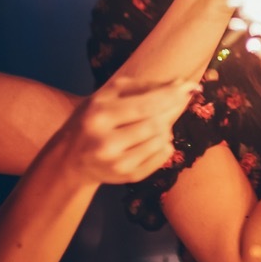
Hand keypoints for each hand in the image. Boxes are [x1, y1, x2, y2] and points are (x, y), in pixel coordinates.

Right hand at [56, 76, 197, 184]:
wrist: (70, 157)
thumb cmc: (93, 118)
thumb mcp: (108, 95)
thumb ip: (142, 87)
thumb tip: (181, 84)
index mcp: (98, 115)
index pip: (145, 105)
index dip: (171, 95)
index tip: (190, 86)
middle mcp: (105, 142)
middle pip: (155, 124)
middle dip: (172, 110)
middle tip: (181, 99)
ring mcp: (116, 164)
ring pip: (160, 141)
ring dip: (167, 128)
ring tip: (160, 121)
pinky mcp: (126, 177)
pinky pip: (160, 158)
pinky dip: (166, 145)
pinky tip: (158, 138)